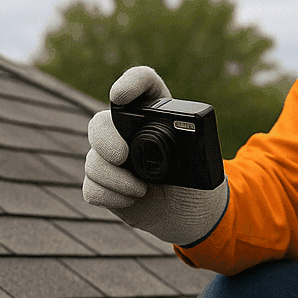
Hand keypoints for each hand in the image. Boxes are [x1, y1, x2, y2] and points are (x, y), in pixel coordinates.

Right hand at [82, 66, 228, 246]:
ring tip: (141, 190)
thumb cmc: (195, 183)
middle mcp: (129, 131)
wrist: (186, 215)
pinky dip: (111, 196)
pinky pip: (92, 187)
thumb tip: (188, 140)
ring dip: (115, 179)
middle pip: (101, 122)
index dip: (130, 82)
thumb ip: (196, 147)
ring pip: (93, 159)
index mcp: (156, 115)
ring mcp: (111, 157)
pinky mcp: (102, 184)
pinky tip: (131, 199)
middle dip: (105, 138)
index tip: (120, 96)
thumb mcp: (205, 163)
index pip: (143, 82)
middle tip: (121, 155)